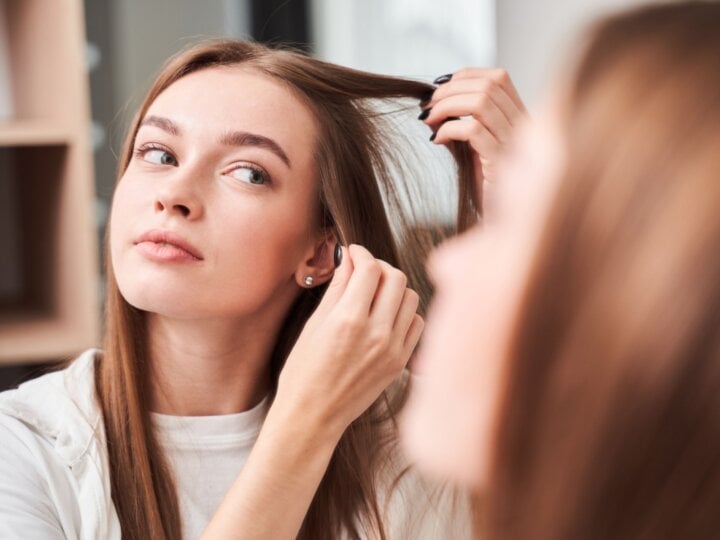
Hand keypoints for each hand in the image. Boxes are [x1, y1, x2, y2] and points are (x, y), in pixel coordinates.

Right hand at [275, 244, 423, 438]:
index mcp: (348, 320)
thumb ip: (337, 289)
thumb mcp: (314, 325)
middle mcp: (376, 333)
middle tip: (365, 271)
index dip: (361, 253)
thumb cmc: (303, 372)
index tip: (353, 253)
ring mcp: (393, 349)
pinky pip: (417, 323)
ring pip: (410, 297)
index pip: (370, 268)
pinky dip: (405, 312)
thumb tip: (349, 260)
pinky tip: (387, 316)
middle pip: (396, 277)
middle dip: (380, 266)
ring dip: (394, 288)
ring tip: (375, 294)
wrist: (313, 416)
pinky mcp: (401, 362)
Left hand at [420, 68, 526, 194]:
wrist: (501, 225)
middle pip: (489, 85)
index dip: (466, 75)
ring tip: (429, 120)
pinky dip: (449, 129)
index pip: (499, 77)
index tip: (440, 87)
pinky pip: (473, 131)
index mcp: (520, 118)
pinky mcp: (500, 162)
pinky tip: (437, 141)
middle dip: (451, 90)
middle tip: (428, 106)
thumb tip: (430, 108)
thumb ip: (462, 125)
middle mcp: (523, 126)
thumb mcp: (475, 149)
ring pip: (482, 102)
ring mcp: (514, 144)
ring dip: (447, 106)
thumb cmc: (486, 187)